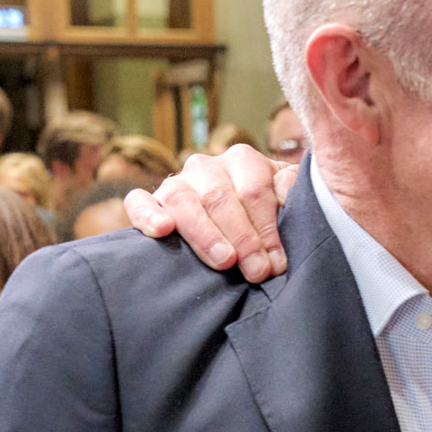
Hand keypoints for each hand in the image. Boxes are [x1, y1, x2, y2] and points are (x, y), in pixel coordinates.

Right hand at [125, 145, 293, 284]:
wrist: (236, 223)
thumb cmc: (267, 216)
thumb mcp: (288, 200)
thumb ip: (292, 191)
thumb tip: (286, 194)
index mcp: (244, 160)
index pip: (255, 192)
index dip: (267, 229)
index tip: (276, 262)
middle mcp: (207, 166)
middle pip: (220, 198)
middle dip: (241, 238)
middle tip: (255, 270)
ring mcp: (177, 182)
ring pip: (183, 199)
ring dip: (204, 233)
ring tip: (223, 260)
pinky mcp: (151, 201)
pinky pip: (139, 202)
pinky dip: (147, 215)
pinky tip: (162, 231)